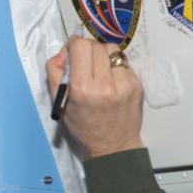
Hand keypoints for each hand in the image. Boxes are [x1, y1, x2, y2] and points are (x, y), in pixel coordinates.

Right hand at [46, 37, 143, 159]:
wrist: (113, 147)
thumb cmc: (83, 128)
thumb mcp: (60, 104)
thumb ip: (55, 73)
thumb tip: (64, 53)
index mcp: (82, 88)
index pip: (80, 46)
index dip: (73, 45)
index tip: (72, 54)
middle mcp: (105, 83)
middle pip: (95, 45)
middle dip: (87, 50)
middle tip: (85, 63)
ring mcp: (124, 84)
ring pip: (112, 50)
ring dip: (102, 55)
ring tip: (99, 69)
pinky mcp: (137, 85)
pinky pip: (123, 62)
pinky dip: (115, 66)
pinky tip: (111, 80)